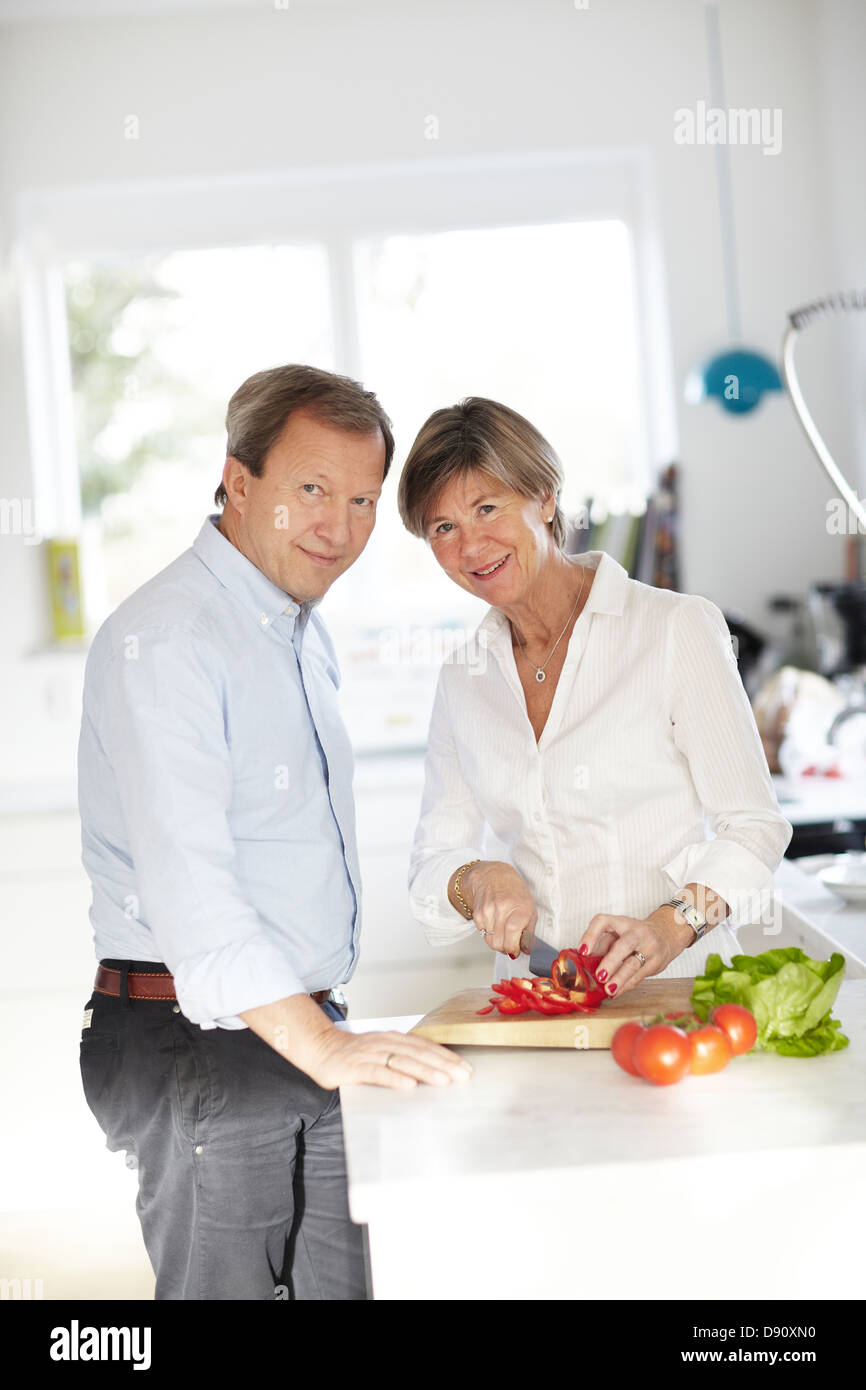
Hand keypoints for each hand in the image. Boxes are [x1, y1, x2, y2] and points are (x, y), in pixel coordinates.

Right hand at [240, 992, 471, 1090]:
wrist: (319, 1048)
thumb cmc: (354, 1055)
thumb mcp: (382, 1051)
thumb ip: (403, 1058)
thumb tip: (434, 1070)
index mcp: (393, 1038)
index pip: (425, 1046)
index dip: (446, 1056)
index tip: (465, 1068)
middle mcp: (384, 1042)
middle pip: (418, 1053)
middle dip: (443, 1064)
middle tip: (462, 1076)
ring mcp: (369, 1054)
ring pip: (402, 1061)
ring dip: (425, 1071)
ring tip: (444, 1081)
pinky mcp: (354, 1068)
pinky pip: (377, 1073)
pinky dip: (394, 1079)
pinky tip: (409, 1086)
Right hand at [461, 860, 537, 958]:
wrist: (493, 876)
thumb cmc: (515, 892)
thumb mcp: (530, 909)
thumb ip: (529, 932)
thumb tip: (526, 950)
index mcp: (519, 907)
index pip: (512, 934)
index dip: (513, 947)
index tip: (516, 951)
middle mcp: (502, 908)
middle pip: (499, 942)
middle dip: (506, 949)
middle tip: (510, 945)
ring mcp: (488, 910)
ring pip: (490, 941)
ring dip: (497, 942)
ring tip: (503, 933)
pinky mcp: (478, 913)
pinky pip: (482, 934)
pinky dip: (489, 934)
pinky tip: (495, 924)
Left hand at [576, 911, 693, 997]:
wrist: (665, 934)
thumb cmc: (634, 935)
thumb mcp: (618, 933)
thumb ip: (603, 945)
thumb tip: (585, 963)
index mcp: (621, 922)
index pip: (603, 922)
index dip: (591, 935)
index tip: (582, 951)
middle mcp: (636, 932)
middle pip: (624, 944)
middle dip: (611, 961)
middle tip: (600, 975)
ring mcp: (649, 946)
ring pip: (634, 963)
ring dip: (620, 978)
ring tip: (608, 989)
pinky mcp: (656, 962)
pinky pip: (639, 976)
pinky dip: (626, 985)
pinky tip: (616, 991)